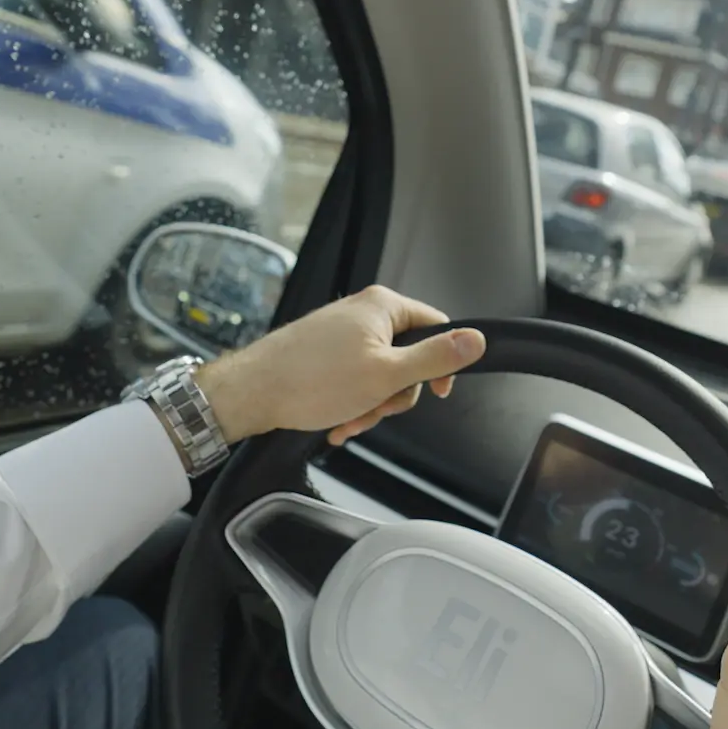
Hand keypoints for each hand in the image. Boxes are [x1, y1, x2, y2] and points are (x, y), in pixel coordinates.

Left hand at [195, 285, 485, 444]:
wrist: (252, 392)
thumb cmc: (310, 380)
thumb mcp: (387, 374)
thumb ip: (435, 357)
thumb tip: (475, 340)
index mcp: (383, 307)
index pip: (437, 326)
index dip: (442, 364)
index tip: (436, 391)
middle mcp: (363, 314)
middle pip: (408, 357)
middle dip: (394, 394)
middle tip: (375, 407)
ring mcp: (342, 333)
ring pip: (380, 375)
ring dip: (370, 405)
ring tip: (348, 418)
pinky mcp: (325, 353)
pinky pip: (355, 380)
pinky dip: (351, 404)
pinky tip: (337, 421)